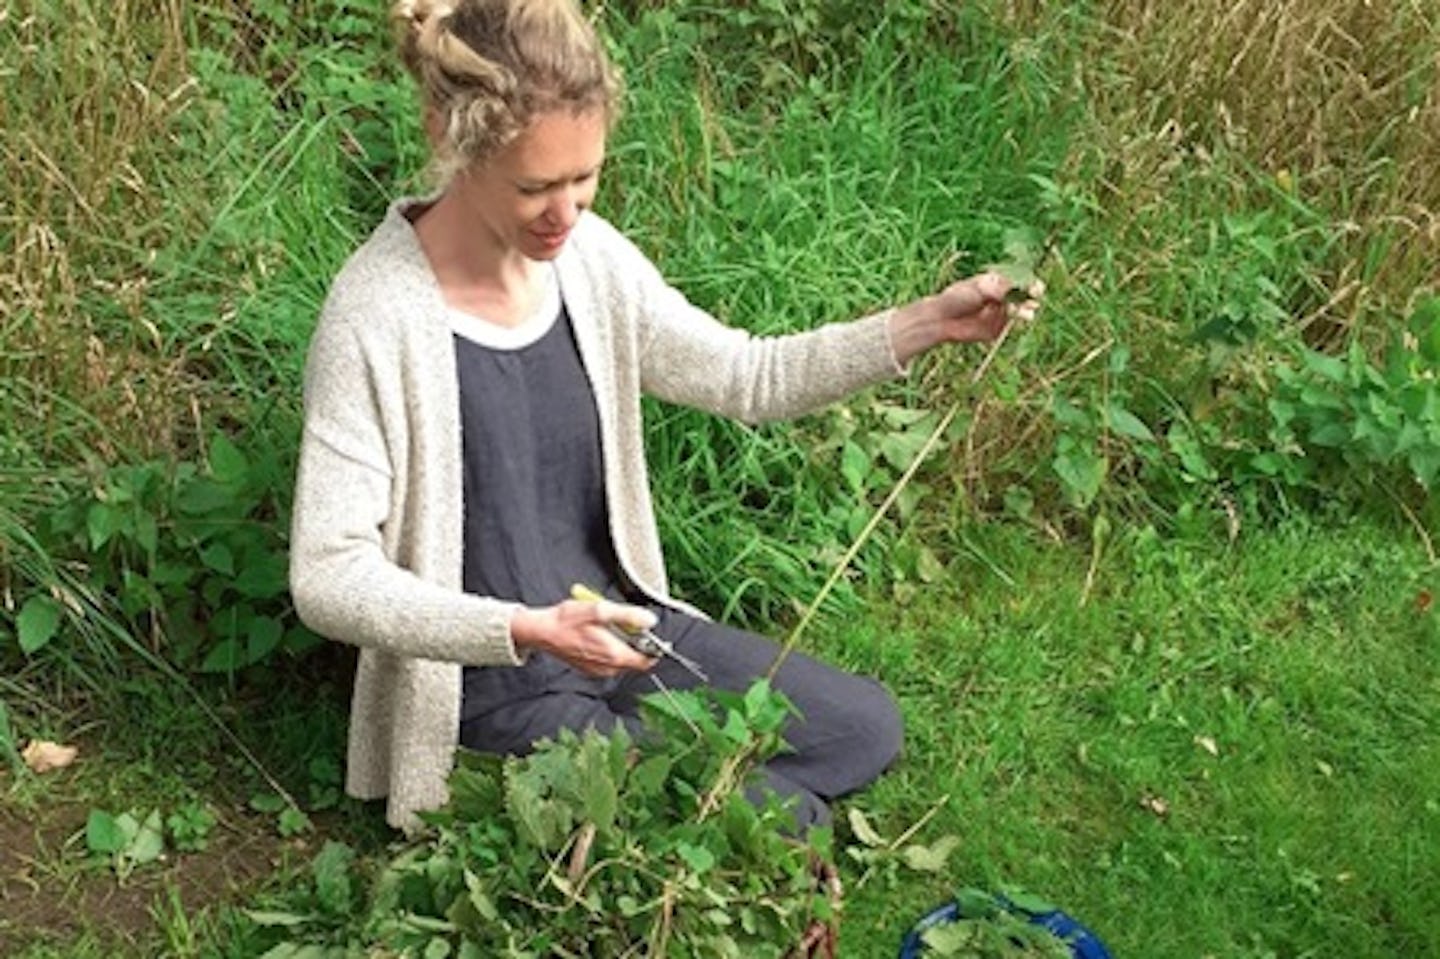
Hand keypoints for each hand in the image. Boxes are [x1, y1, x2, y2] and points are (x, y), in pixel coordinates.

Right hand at [509, 599, 657, 675]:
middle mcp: (608, 668)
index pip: (647, 660)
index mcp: (614, 654)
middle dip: (635, 643)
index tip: (653, 635)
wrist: (542, 632)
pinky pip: (609, 661)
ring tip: (607, 627)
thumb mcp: (600, 610)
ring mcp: (598, 670)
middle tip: (626, 625)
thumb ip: (628, 616)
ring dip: (621, 645)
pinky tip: (597, 635)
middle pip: (635, 660)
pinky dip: (609, 649)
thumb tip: (650, 621)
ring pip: (622, 660)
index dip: (654, 649)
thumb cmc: (567, 620)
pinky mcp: (589, 669)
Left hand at [889, 271, 1040, 365]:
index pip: (1020, 280)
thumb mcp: (977, 289)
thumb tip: (1014, 287)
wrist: (941, 319)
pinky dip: (1016, 324)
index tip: (1036, 288)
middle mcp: (1002, 296)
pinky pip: (1010, 326)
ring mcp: (1000, 313)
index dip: (1030, 283)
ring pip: (1020, 311)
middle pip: (1024, 296)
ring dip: (1026, 311)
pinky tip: (1018, 321)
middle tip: (1035, 298)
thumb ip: (996, 288)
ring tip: (1027, 313)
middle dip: (1031, 297)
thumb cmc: (956, 298)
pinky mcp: (996, 328)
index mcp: (997, 282)